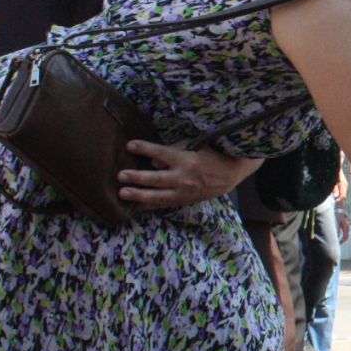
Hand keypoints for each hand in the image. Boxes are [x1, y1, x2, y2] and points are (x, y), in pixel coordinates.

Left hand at [120, 142, 258, 208]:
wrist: (228, 176)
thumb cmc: (209, 156)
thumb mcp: (194, 147)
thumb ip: (172, 151)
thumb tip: (152, 160)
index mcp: (186, 160)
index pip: (161, 153)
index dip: (145, 148)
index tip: (130, 145)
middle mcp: (184, 178)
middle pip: (156, 178)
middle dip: (137, 177)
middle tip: (121, 175)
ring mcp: (183, 192)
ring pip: (157, 196)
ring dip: (138, 195)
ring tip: (122, 193)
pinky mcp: (183, 201)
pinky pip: (163, 205)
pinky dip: (148, 206)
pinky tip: (135, 206)